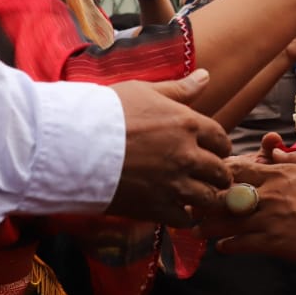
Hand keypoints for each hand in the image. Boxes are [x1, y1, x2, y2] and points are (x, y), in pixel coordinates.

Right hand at [107, 70, 232, 227]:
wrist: (75, 144)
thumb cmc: (107, 111)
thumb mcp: (145, 91)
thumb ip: (179, 89)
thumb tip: (206, 75)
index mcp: (188, 123)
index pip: (221, 139)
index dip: (220, 147)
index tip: (216, 151)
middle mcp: (187, 155)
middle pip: (219, 171)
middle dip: (218, 174)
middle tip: (211, 177)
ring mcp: (173, 183)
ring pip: (208, 198)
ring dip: (205, 196)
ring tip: (196, 195)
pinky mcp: (157, 207)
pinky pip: (184, 219)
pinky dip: (184, 216)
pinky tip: (175, 209)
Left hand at [199, 145, 295, 266]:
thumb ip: (292, 159)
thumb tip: (275, 151)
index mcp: (278, 174)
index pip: (238, 168)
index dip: (218, 173)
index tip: (207, 177)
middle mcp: (270, 194)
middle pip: (226, 194)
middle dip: (206, 199)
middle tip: (192, 205)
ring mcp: (270, 218)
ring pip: (228, 221)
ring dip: (209, 226)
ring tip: (197, 230)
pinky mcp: (275, 242)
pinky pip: (243, 243)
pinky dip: (229, 245)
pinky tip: (221, 247)